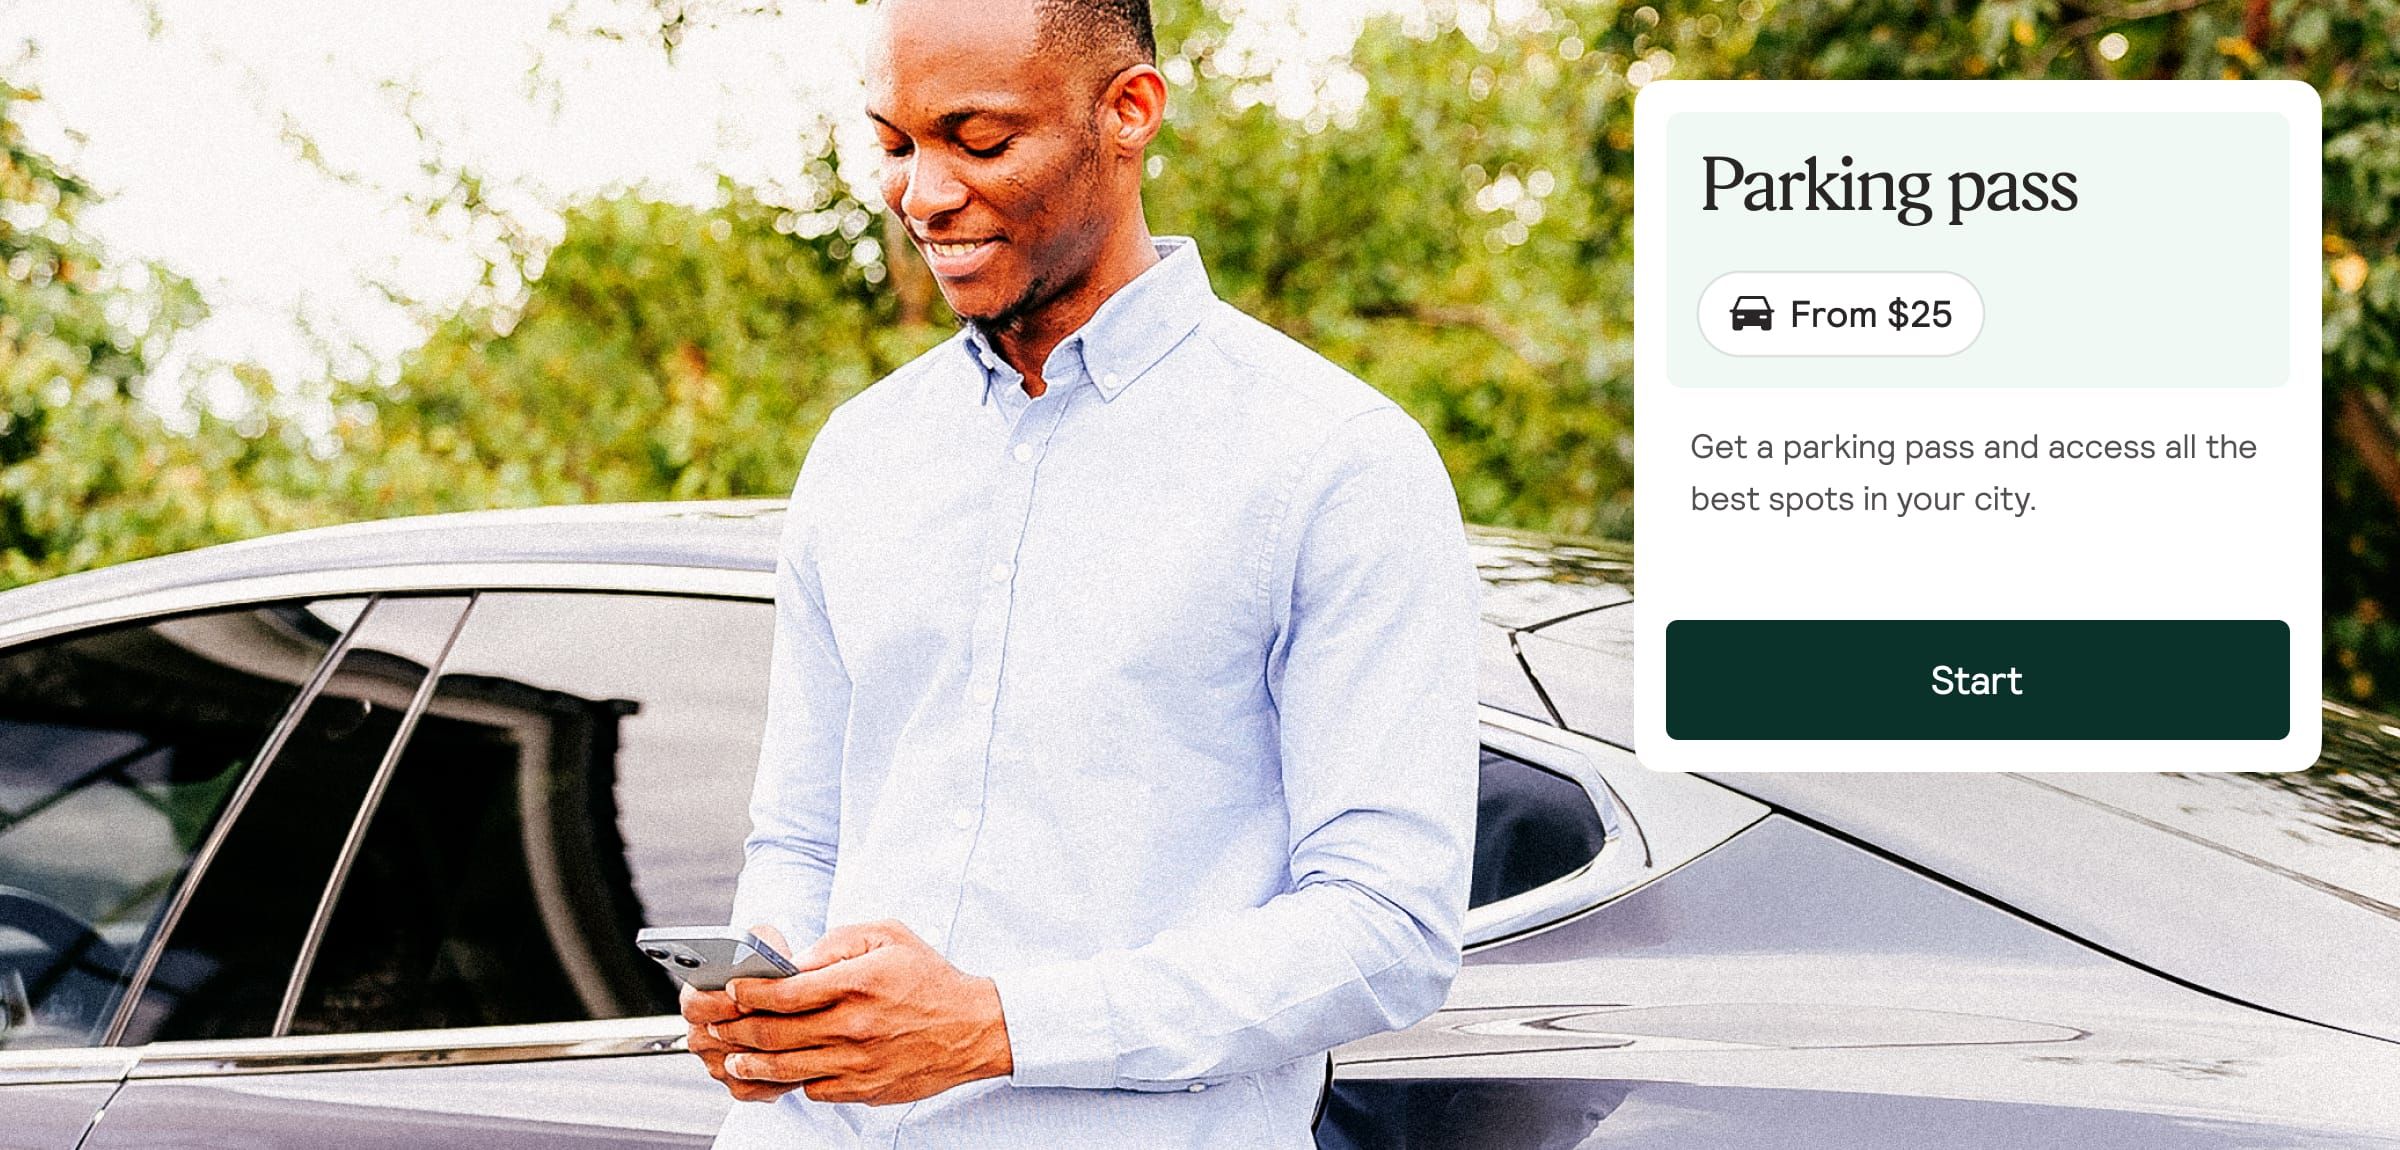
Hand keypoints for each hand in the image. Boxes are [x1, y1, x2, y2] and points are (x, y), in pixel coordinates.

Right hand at [681, 924, 800, 1102]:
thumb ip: (760, 945)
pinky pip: (753, 1086)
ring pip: (737, 1065)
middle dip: (749, 1028)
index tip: (743, 997)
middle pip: (714, 1040)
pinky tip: (799, 1058)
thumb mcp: (764, 943)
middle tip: (776, 1018)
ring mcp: (717, 1062)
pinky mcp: (738, 1083)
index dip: (719, 1002)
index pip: (694, 1004)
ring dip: (765, 1052)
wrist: (781, 993)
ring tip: (794, 1037)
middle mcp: (701, 1033)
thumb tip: (767, 956)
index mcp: (696, 997)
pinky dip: (776, 1076)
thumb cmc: (770, 966)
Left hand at [707, 919, 1014, 1106]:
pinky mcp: (864, 1089)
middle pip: (775, 1033)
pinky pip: (814, 1090)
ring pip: (786, 1069)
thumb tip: (794, 961)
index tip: (732, 989)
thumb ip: (837, 941)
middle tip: (718, 1025)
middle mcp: (855, 1026)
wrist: (973, 1028)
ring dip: (751, 1063)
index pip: (785, 992)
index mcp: (858, 983)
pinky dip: (795, 1080)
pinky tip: (784, 1070)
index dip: (749, 992)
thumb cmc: (928, 978)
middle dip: (737, 1029)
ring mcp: (858, 1062)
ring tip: (734, 1058)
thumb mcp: (888, 936)